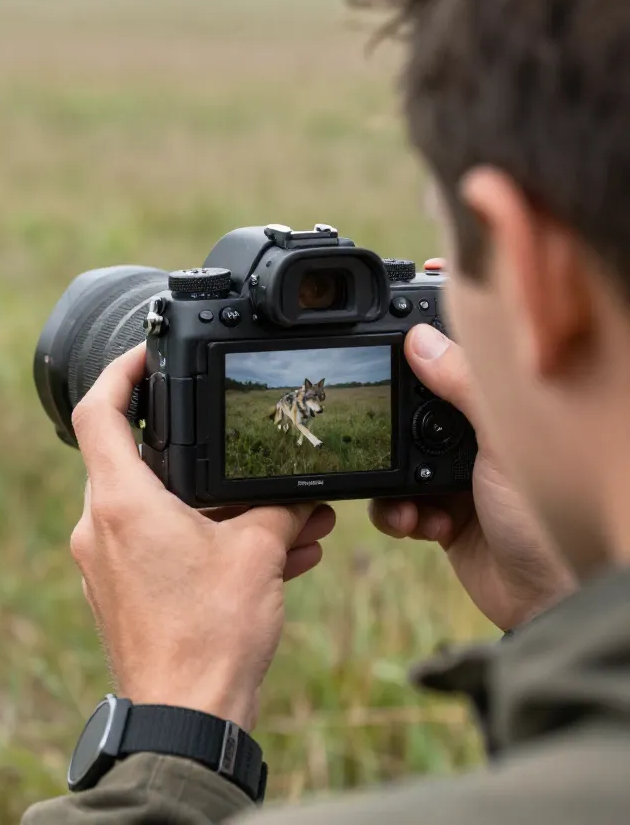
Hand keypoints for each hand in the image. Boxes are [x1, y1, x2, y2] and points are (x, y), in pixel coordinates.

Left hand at [70, 344, 335, 730]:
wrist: (186, 721)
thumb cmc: (209, 639)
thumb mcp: (258, 553)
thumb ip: (276, 506)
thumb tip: (298, 493)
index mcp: (120, 503)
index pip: (96, 410)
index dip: (120, 371)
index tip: (146, 355)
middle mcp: (98, 528)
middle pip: (134, 458)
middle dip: (196, 451)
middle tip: (238, 444)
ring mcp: (103, 563)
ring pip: (156, 507)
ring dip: (214, 505)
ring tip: (282, 518)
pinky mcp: (119, 592)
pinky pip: (158, 545)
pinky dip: (202, 538)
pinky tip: (268, 555)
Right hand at [369, 259, 575, 631]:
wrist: (550, 597)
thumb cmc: (550, 512)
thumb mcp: (503, 438)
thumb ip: (464, 385)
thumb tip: (419, 339)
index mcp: (499, 407)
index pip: (451, 363)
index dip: (418, 351)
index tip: (382, 336)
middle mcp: (476, 437)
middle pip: (413, 409)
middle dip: (391, 426)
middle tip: (382, 430)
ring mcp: (457, 476)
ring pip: (396, 459)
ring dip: (392, 483)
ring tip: (413, 500)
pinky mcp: (440, 515)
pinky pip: (395, 504)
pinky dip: (398, 515)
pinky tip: (420, 525)